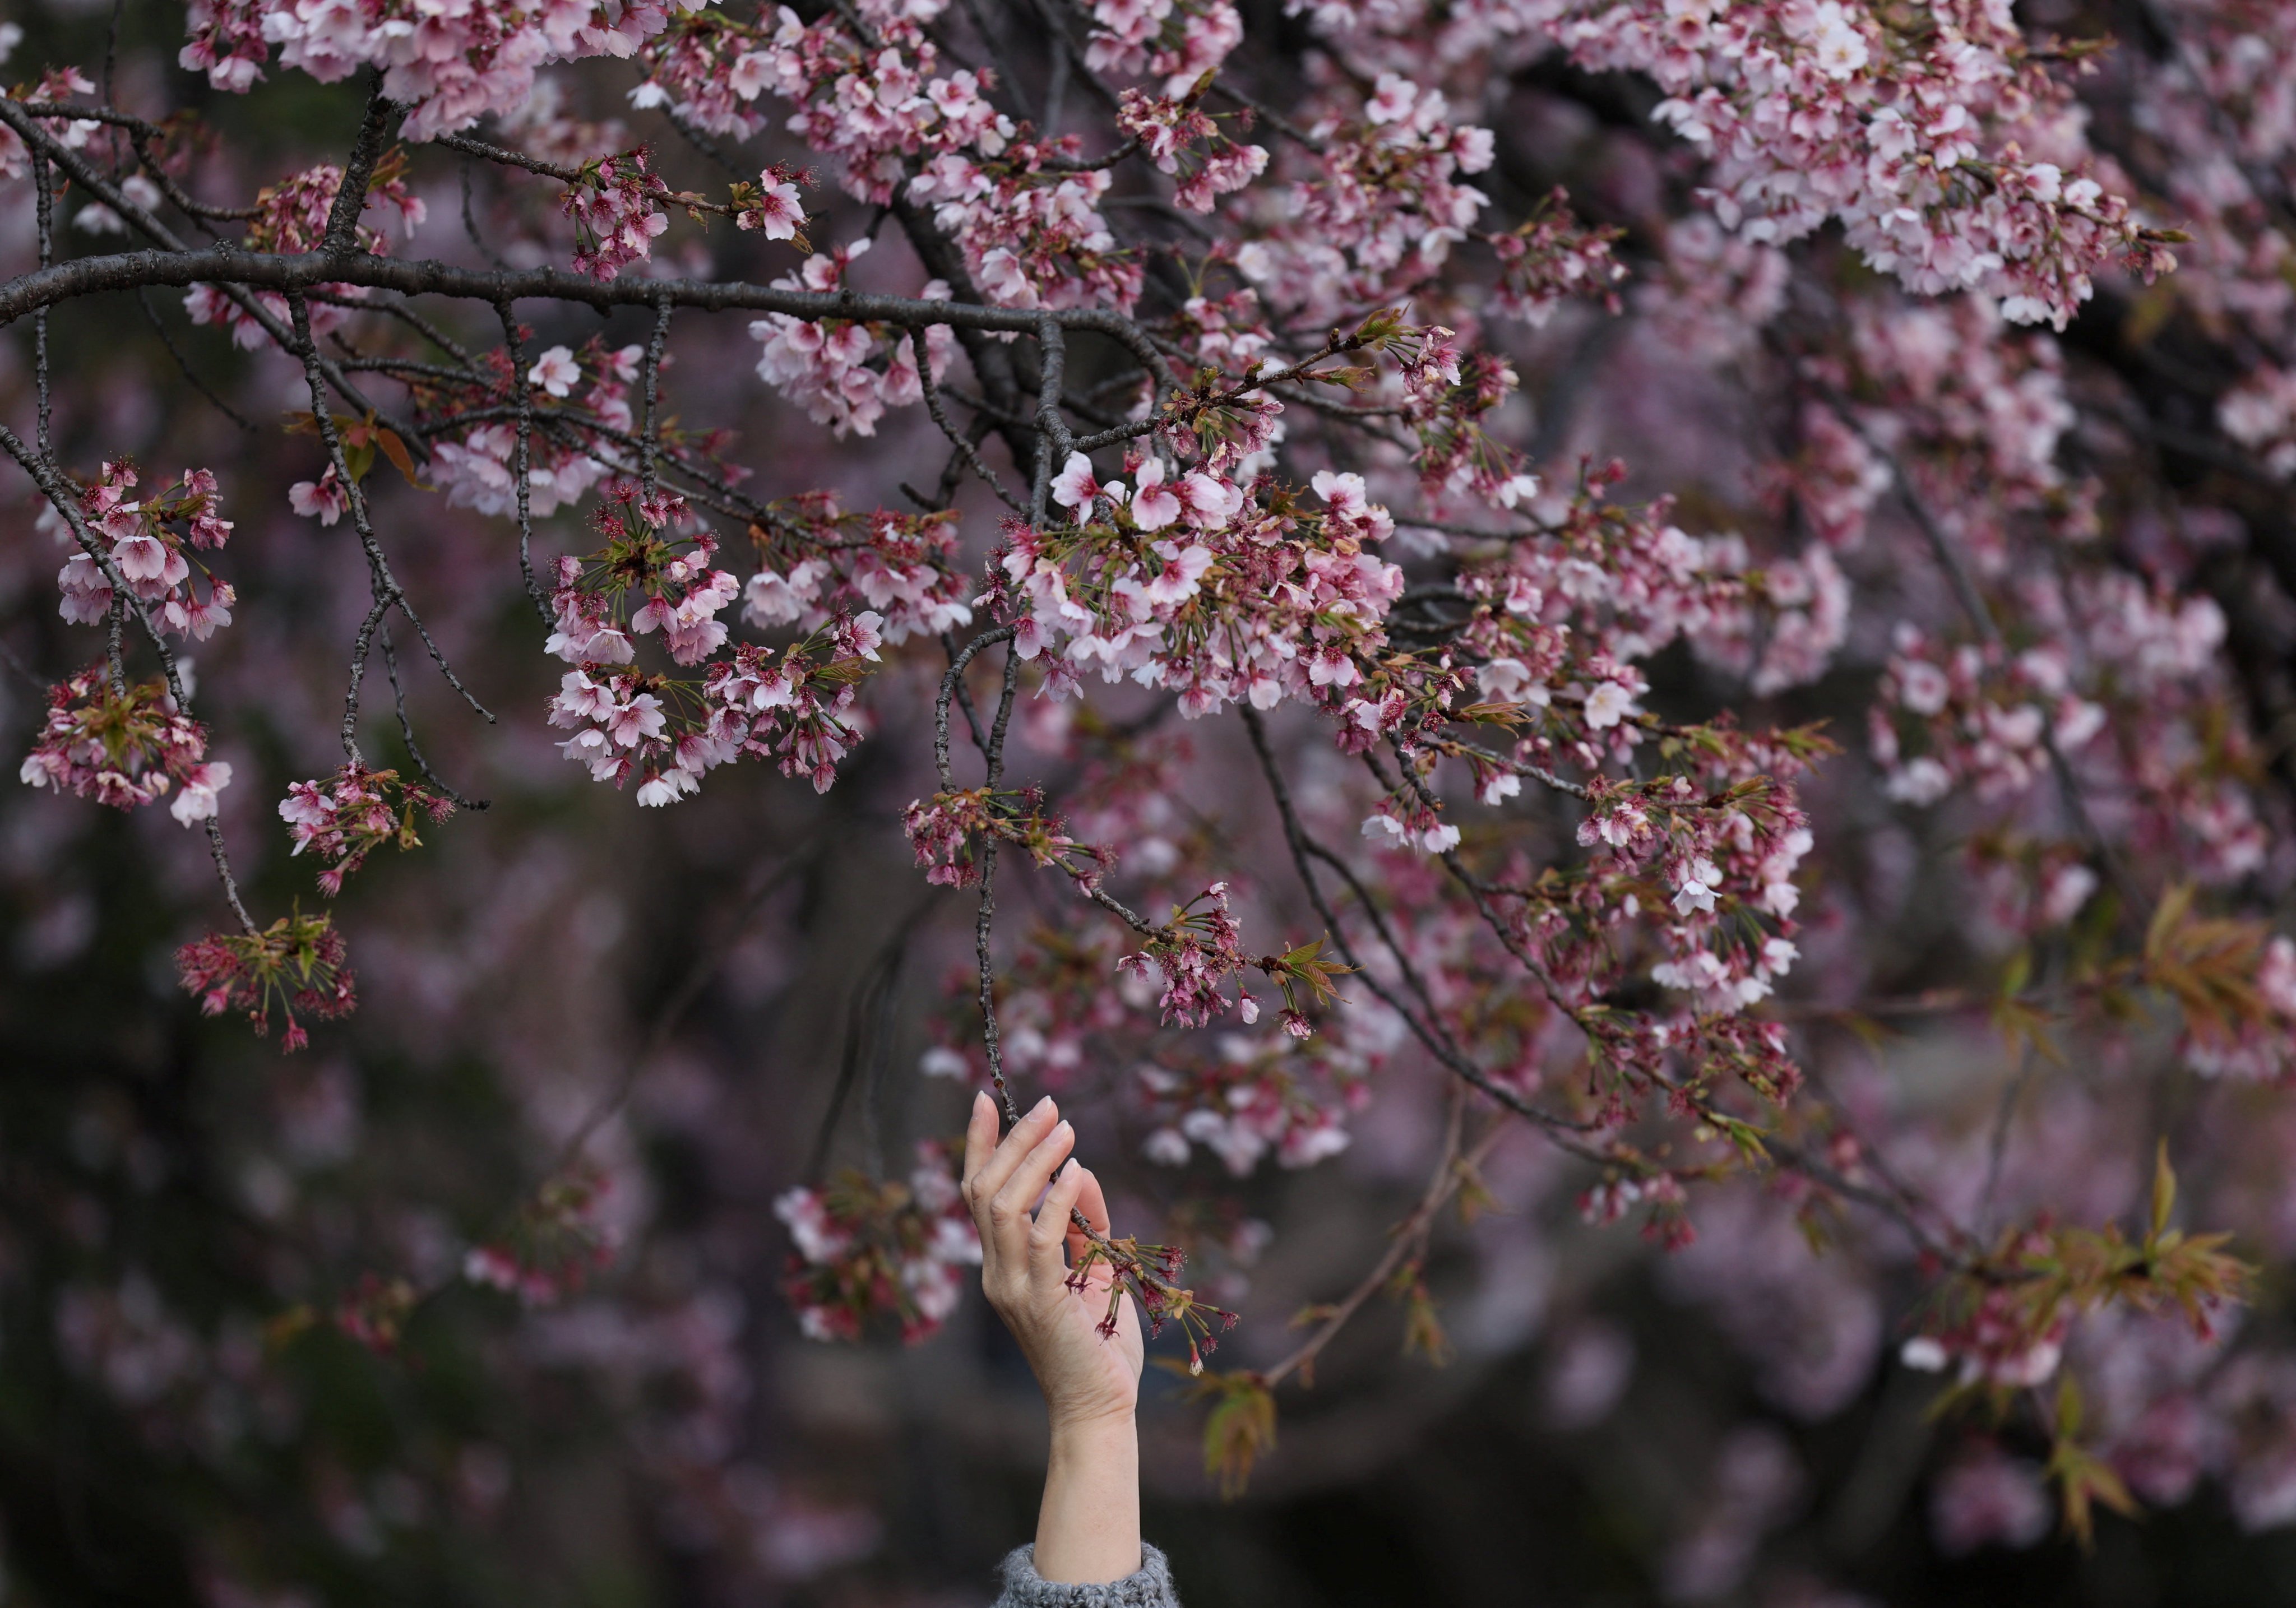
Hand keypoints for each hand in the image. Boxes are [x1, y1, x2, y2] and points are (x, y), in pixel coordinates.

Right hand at [962, 1090, 1143, 1430]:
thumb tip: (1080, 1171)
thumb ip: (1085, 1223)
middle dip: (1013, 1140)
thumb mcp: (1093, 1270)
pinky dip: (1056, 1199)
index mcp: (1002, 1265)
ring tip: (1064, 1127)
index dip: (977, 1144)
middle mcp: (997, 1273)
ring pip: (1004, 1207)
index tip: (985, 1099)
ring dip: (1035, 1160)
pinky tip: (1075, 1172)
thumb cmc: (1100, 1344)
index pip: (977, 1194)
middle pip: (986, 1190)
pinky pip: (1041, 1238)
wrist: (1099, 1408)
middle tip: (1047, 1104)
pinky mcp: (1041, 1300)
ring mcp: (1014, 1287)